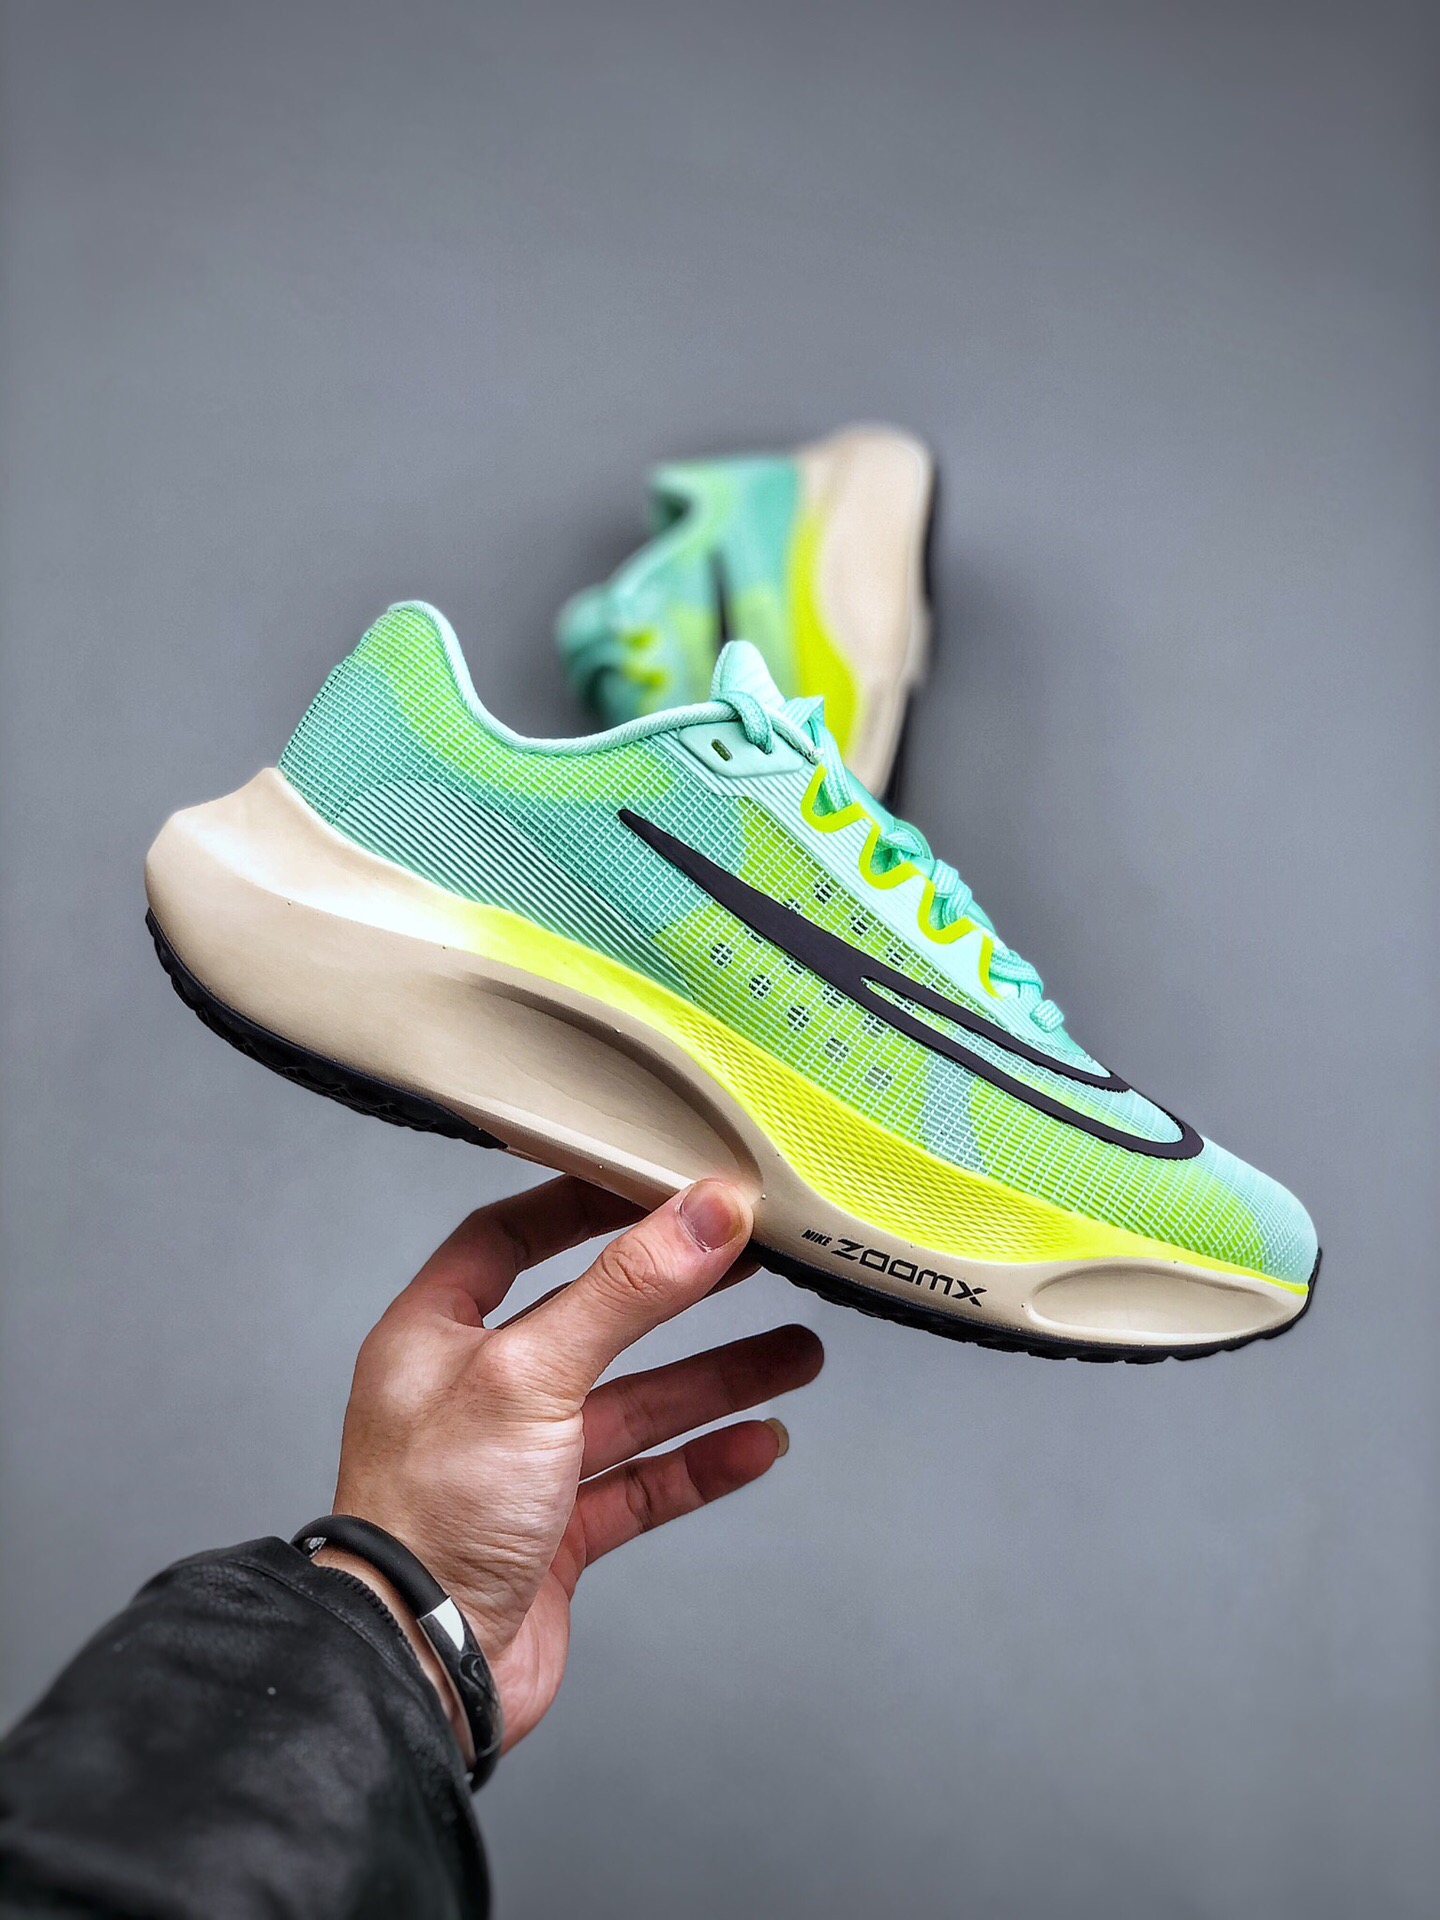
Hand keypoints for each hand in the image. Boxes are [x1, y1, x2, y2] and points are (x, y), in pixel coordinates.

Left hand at [324, 1176, 822, 1749]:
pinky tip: (763, 1444)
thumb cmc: (434, 1513)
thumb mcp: (532, 1373)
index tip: (658, 1181)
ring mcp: (519, 1465)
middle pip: (593, 1319)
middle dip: (678, 1294)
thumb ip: (625, 1291)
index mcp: (436, 1334)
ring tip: (799, 1356)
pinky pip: (644, 1482)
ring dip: (714, 1380)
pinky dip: (703, 1463)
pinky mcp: (556, 1534)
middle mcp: (475, 1391)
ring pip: (633, 1404)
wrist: (418, 1670)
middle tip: (757, 1259)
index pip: (509, 1237)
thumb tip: (706, 1212)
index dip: (581, 1204)